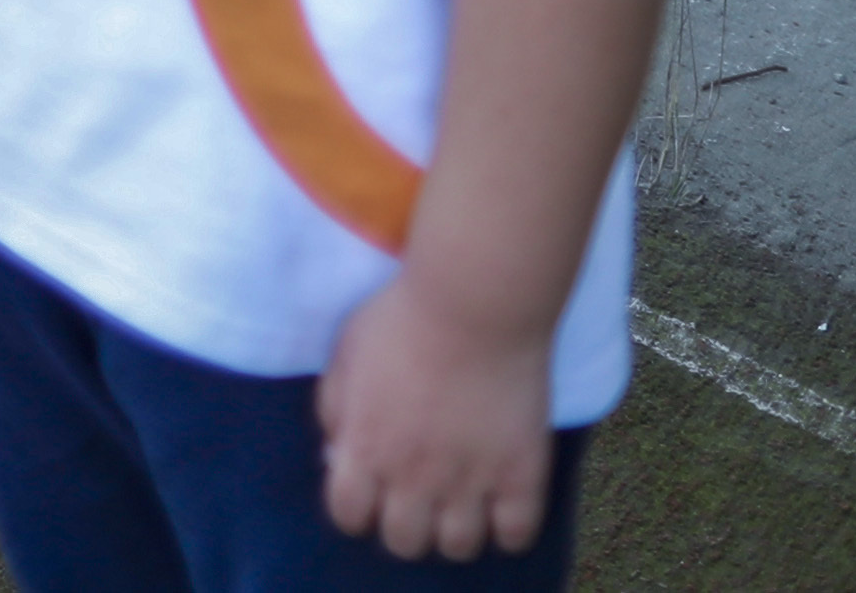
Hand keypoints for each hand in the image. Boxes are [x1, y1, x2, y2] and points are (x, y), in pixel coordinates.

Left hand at [318, 272, 561, 559]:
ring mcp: (469, 482)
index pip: (347, 515)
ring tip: (460, 506)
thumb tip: (336, 449)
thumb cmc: (400, 320)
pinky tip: (503, 508)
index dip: (355, 509)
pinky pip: (516, 535)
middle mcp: (412, 477)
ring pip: (458, 547)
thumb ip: (335, 408)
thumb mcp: (343, 356)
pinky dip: (509, 531)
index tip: (368, 494)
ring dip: (455, 532)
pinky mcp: (520, 476)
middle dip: (405, 526)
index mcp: (364, 448)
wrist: (472, 307)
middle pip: (403, 541)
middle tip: (417, 500)